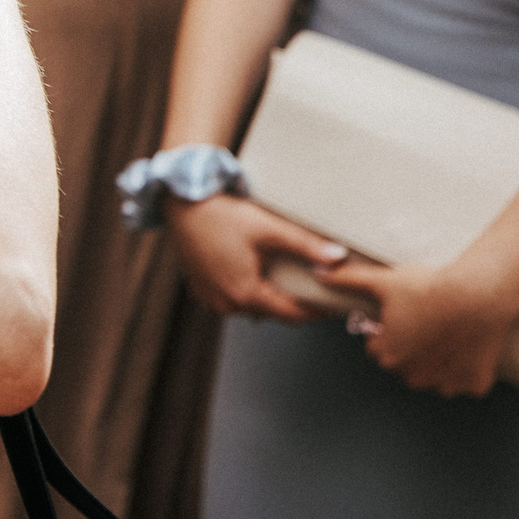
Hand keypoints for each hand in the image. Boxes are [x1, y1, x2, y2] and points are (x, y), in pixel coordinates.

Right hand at [166, 194, 346, 321]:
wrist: (181, 203)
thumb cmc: (221, 214)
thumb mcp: (268, 228)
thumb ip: (305, 246)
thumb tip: (338, 257)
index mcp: (245, 292)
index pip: (290, 314)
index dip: (314, 311)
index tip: (331, 307)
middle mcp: (225, 302)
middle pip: (270, 312)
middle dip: (290, 302)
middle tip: (310, 287)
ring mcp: (209, 297)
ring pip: (248, 306)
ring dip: (265, 297)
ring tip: (282, 278)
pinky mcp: (200, 288)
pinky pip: (229, 299)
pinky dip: (243, 290)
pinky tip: (250, 272)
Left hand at [315, 259, 518, 396]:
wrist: (479, 294)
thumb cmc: (429, 287)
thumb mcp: (383, 281)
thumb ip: (347, 280)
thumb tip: (317, 274)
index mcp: (388, 356)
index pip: (380, 347)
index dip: (391, 328)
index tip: (405, 312)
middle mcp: (414, 377)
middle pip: (407, 363)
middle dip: (412, 346)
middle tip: (427, 318)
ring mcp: (446, 384)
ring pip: (435, 373)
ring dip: (438, 359)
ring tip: (447, 328)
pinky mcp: (473, 385)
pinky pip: (465, 380)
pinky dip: (466, 367)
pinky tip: (467, 343)